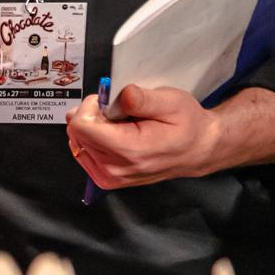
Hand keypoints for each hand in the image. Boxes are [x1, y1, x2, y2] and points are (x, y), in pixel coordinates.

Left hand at [65, 83, 222, 188]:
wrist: (197, 149)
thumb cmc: (187, 125)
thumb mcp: (171, 101)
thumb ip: (142, 99)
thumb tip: (121, 94)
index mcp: (129, 150)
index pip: (81, 125)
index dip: (92, 106)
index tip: (111, 102)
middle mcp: (115, 169)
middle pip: (77, 132)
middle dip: (93, 115)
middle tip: (121, 114)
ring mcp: (109, 177)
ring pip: (77, 141)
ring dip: (93, 128)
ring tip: (122, 126)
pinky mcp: (106, 179)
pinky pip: (83, 152)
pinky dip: (94, 139)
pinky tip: (116, 136)